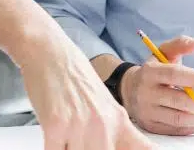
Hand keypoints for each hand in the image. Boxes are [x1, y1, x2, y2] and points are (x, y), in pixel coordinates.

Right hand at [20, 34, 153, 149]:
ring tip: (66, 134)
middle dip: (90, 149)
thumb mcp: (104, 104)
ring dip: (69, 147)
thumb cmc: (74, 78)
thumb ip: (115, 130)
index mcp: (118, 120)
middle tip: (81, 138)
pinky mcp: (56, 125)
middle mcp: (103, 124)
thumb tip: (120, 146)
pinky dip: (54, 147)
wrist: (50, 53)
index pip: (143, 149)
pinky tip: (54, 136)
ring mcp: (80, 125)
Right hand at [121, 36, 193, 135]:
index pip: (174, 74)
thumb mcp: (163, 52)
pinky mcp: (150, 126)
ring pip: (177, 118)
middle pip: (177, 101)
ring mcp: (147, 111)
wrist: (128, 89)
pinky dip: (193, 128)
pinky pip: (174, 129)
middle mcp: (146, 92)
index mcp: (150, 72)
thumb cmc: (153, 70)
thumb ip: (181, 44)